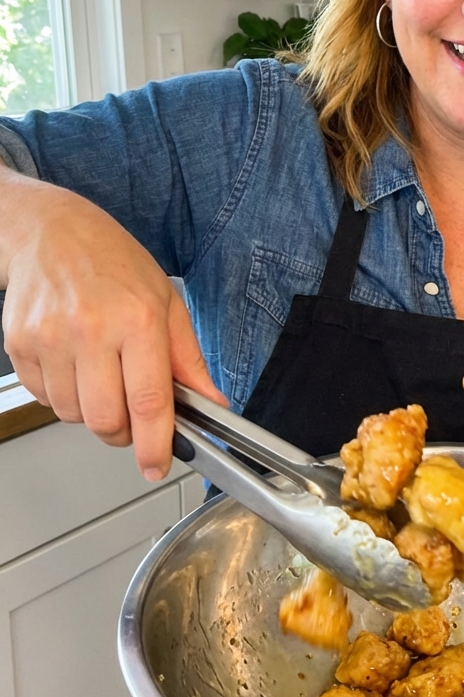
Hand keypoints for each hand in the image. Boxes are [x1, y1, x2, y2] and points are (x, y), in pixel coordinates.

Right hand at [2, 177, 227, 480]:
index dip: (156, 444)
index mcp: (137, 319)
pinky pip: (46, 399)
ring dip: (92, 410)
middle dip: (124, 431)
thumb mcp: (167, 302)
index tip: (158, 464)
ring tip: (100, 371)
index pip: (149, 401)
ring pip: (74, 416)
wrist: (50, 232)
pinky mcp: (20, 346)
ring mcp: (49, 338)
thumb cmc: (112, 262)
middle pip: (107, 420)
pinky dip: (63, 394)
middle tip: (131, 413)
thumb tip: (212, 403)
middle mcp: (91, 329)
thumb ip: (188, 360)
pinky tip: (73, 362)